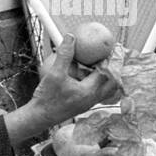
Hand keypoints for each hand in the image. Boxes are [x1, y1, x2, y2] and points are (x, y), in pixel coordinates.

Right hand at [4, 35, 120, 148]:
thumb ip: (64, 55)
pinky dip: (100, 82)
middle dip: (115, 68)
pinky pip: (99, 92)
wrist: (40, 117)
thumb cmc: (46, 99)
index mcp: (88, 92)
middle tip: (113, 55)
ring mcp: (89, 103)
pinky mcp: (85, 104)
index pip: (107, 73)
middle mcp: (92, 99)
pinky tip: (90, 73)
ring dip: (109, 76)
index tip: (112, 48)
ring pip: (108, 89)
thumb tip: (71, 38)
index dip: (110, 59)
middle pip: (113, 83)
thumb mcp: (54, 74)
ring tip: (104, 63)